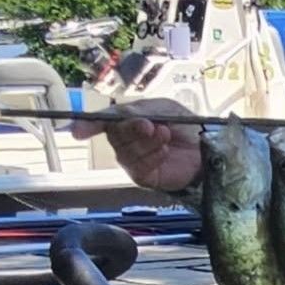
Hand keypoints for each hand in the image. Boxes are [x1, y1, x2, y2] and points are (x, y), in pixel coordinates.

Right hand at [70, 99, 202, 192]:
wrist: (207, 146)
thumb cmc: (184, 125)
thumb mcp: (164, 108)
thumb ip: (140, 109)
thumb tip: (117, 115)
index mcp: (126, 121)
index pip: (103, 122)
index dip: (88, 125)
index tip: (77, 131)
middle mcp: (124, 141)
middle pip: (115, 135)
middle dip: (132, 128)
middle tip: (151, 126)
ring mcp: (131, 160)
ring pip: (126, 151)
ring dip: (147, 142)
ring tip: (166, 136)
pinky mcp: (142, 176)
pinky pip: (138, 167)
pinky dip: (153, 156)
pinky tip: (165, 151)